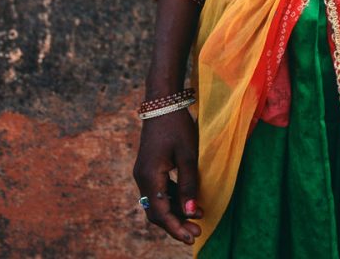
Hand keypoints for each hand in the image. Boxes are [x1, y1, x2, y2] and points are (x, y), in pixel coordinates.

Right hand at [134, 109, 202, 243]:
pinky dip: (173, 199)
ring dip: (175, 213)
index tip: (193, 237)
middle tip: (196, 233)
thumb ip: (189, 184)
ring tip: (197, 218)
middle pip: (156, 212)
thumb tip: (192, 212)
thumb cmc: (177, 126)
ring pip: (157, 203)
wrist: (162, 102)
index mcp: (149, 176)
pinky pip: (158, 191)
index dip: (176, 228)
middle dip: (176, 224)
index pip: (160, 212)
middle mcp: (142, 178)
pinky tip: (189, 202)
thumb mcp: (188, 154)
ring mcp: (144, 173)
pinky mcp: (149, 168)